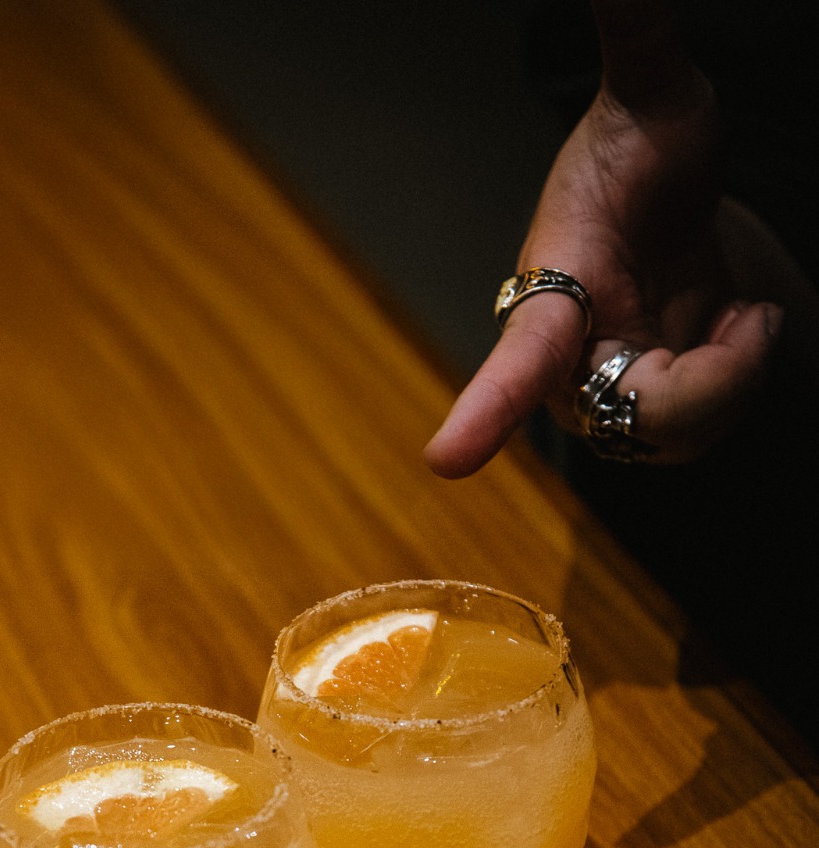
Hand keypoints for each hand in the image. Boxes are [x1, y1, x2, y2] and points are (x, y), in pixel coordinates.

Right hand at [424, 0, 782, 476]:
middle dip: (721, 373)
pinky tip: (730, 339)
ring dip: (735, 375)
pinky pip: (697, 437)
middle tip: (749, 313)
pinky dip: (738, 387)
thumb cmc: (648, 158)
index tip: (444, 460)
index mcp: (555, 292)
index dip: (484, 410)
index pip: (520, 358)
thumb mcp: (656, 94)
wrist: (671, 217)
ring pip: (677, 436)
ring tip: (737, 318)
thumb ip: (636, 30)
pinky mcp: (634, 424)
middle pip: (642, 415)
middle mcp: (564, 366)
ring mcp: (596, 402)